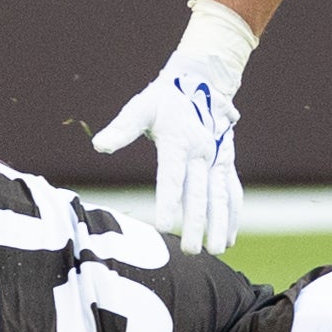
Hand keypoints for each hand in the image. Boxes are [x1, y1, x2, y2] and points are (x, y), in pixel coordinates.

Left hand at [89, 1, 254, 253]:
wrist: (203, 81)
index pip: (172, 176)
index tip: (164, 225)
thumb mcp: (141, 107)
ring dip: (219, 224)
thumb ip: (122, 128)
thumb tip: (98, 145)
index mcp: (179, 141)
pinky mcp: (226, 163)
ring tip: (216, 250)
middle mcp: (201, 152)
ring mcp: (217, 159)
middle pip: (199, 193)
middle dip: (195, 223)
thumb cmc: (166, 99)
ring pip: (220, 196)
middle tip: (190, 250)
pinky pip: (232, 191)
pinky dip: (233, 214)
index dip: (168, 201)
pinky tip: (229, 237)